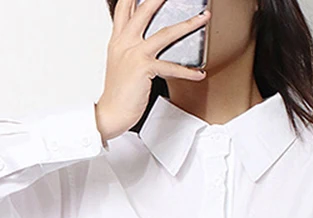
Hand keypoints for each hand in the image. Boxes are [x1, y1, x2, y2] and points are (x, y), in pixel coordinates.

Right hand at [95, 0, 210, 142]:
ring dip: (187, 25)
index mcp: (118, 40)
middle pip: (143, 11)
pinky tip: (198, 73)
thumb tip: (142, 42)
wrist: (111, 113)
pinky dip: (188, 72)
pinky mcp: (144, 68)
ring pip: (165, 33)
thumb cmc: (117, 93)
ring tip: (202, 18)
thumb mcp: (120, 63)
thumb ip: (129, 48)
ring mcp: (134, 54)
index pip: (124, 9)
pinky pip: (171, 67)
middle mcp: (124, 43)